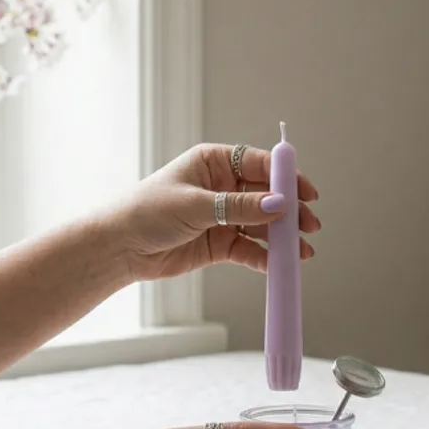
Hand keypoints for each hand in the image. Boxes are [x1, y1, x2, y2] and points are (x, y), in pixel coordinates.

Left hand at [107, 143, 320, 280]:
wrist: (119, 247)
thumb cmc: (146, 211)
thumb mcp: (195, 204)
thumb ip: (238, 206)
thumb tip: (278, 204)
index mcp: (213, 163)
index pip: (259, 164)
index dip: (286, 177)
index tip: (306, 192)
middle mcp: (221, 187)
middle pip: (266, 196)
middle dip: (289, 210)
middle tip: (309, 224)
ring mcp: (221, 216)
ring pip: (261, 224)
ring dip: (282, 237)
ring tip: (301, 251)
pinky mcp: (218, 243)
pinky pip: (249, 248)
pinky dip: (265, 256)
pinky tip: (279, 264)